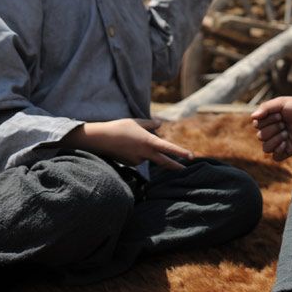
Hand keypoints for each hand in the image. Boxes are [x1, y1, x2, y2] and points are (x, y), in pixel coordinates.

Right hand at [62, 118, 193, 169]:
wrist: (101, 139)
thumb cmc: (120, 127)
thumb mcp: (136, 122)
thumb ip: (150, 124)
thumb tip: (160, 124)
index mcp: (149, 141)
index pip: (169, 148)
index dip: (181, 152)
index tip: (191, 156)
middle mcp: (145, 153)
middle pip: (164, 162)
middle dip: (175, 166)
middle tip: (184, 169)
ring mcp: (138, 160)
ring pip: (147, 155)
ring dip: (145, 150)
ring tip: (129, 139)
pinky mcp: (130, 163)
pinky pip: (138, 157)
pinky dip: (136, 152)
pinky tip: (125, 146)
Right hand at [251, 97, 291, 161]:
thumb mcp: (281, 102)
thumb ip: (266, 107)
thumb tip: (252, 117)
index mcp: (270, 120)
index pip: (256, 124)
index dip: (266, 120)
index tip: (280, 114)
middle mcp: (273, 131)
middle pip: (260, 136)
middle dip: (272, 129)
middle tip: (284, 123)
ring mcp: (280, 142)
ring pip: (265, 148)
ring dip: (275, 140)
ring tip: (286, 133)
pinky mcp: (288, 150)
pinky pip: (275, 157)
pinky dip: (278, 151)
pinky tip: (286, 143)